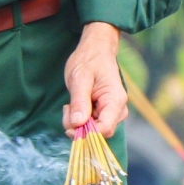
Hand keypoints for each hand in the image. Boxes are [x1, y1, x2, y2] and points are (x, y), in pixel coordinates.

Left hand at [62, 22, 126, 137]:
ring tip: (69, 104)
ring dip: (77, 122)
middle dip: (79, 127)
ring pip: (94, 130)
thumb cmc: (89, 60)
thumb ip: (79, 101)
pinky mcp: (103, 113)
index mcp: (115, 101)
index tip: (70, 126)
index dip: (87, 133)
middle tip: (66, 109)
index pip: (105, 129)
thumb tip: (77, 124)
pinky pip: (91, 124)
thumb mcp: (80, 78)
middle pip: (99, 133)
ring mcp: (111, 112)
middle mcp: (117, 110)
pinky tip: (73, 105)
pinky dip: (79, 119)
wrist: (95, 51)